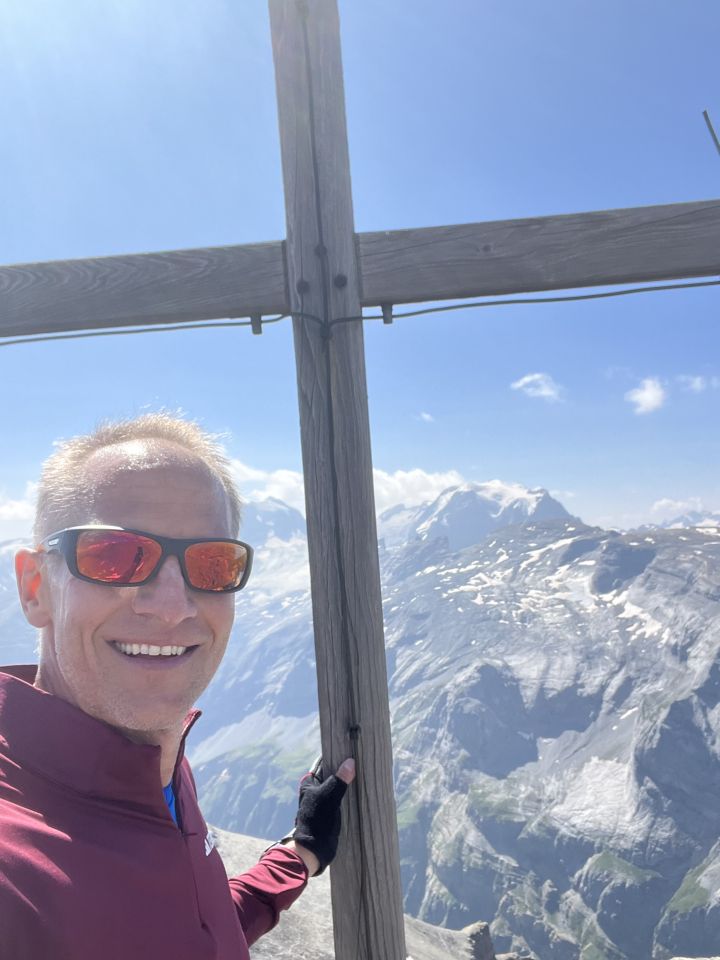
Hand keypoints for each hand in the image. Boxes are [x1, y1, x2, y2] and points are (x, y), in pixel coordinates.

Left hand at [289, 757, 355, 876]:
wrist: (314, 850)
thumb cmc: (317, 820)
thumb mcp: (328, 797)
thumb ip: (338, 780)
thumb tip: (350, 762)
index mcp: (309, 783)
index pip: (323, 764)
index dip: (335, 757)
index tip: (349, 750)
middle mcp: (315, 791)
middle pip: (331, 775)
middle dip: (344, 770)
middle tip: (360, 761)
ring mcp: (323, 802)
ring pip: (337, 788)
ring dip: (347, 784)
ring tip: (363, 774)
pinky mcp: (330, 812)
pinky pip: (341, 799)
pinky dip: (349, 795)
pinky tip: (360, 792)